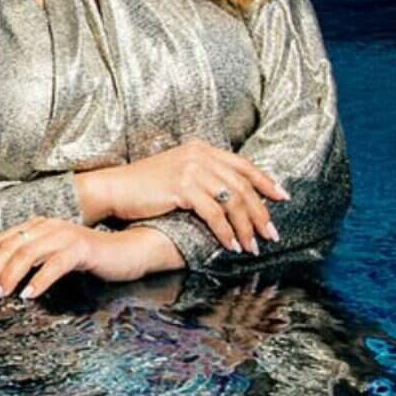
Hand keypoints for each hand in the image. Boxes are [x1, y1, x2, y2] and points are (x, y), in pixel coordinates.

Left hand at [0, 218, 151, 301]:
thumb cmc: (83, 257)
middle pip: (8, 247)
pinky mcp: (81, 248)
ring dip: (8, 276)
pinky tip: (28, 295)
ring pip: (27, 254)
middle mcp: (45, 226)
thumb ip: (27, 260)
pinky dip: (39, 280)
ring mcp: (63, 235)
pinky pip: (55, 264)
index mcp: (34, 226)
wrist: (122, 251)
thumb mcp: (50, 255)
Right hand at [98, 139, 289, 254]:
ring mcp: (190, 170)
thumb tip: (228, 197)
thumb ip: (202, 177)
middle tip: (272, 234)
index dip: (265, 182)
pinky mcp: (181, 187)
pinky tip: (230, 245)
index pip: (242, 165)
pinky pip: (213, 214)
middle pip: (242, 185)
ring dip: (246, 227)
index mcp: (200, 148)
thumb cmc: (142, 186)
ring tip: (252, 247)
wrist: (113, 188)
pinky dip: (225, 232)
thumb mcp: (176, 172)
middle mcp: (199, 155)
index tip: (282, 198)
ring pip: (231, 201)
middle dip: (261, 213)